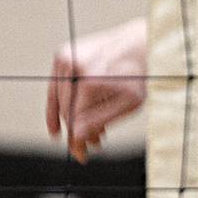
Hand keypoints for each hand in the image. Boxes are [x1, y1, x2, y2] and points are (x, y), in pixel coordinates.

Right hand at [45, 18, 147, 162]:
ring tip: (89, 134)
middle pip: (66, 111)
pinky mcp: (63, 53)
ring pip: (59, 100)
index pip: (74, 120)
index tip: (83, 155)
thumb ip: (99, 120)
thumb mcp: (127, 103)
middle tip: (91, 147)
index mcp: (90, 79)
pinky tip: (55, 125)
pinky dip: (57, 104)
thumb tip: (75, 137)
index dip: (78, 141)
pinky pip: (55, 85)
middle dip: (77, 132)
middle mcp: (74, 66)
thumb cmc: (139, 73)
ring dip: (70, 120)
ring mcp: (66, 57)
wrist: (141, 41)